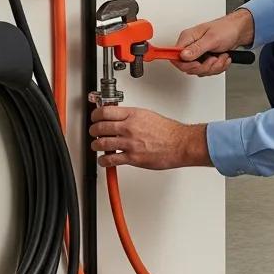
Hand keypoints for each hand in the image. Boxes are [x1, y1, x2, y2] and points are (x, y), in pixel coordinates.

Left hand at [89, 104, 212, 168]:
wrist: (180, 144)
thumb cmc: (168, 131)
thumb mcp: (148, 115)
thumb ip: (131, 116)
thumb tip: (120, 117)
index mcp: (133, 115)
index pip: (104, 112)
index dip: (95, 115)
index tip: (95, 118)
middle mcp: (129, 128)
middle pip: (100, 127)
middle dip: (94, 130)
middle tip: (94, 132)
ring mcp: (130, 143)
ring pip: (102, 143)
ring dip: (96, 145)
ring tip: (97, 146)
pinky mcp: (132, 157)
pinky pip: (110, 159)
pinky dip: (103, 160)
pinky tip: (104, 159)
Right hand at [173, 8, 254, 76]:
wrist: (239, 31)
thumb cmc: (226, 29)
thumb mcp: (212, 38)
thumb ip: (197, 48)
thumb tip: (183, 55)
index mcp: (187, 38)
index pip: (175, 56)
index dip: (185, 64)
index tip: (197, 64)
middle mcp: (191, 46)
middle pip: (188, 67)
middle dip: (205, 67)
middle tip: (214, 59)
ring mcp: (198, 54)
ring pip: (200, 71)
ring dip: (214, 67)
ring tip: (221, 56)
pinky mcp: (206, 59)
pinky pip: (208, 70)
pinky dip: (218, 67)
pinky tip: (223, 58)